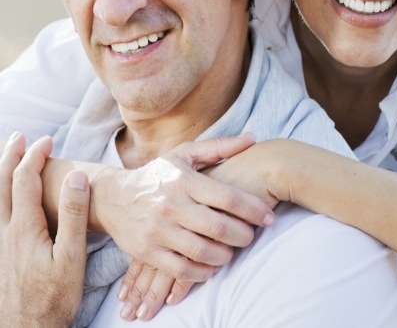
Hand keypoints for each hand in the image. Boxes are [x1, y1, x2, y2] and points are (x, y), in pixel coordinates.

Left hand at [0, 132, 89, 327]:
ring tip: (3, 158)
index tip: (46, 141)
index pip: (25, 180)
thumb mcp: (72, 258)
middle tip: (18, 137)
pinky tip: (2, 201)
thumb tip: (75, 177)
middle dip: (10, 157)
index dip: (34, 156)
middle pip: (2, 184)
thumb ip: (73, 215)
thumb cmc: (53, 300)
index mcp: (24, 228)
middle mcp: (5, 232)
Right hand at [92, 134, 274, 319]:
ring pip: (202, 252)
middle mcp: (170, 204)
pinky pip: (182, 270)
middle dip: (243, 236)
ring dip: (225, 255)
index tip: (269, 216)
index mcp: (183, 180)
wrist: (113, 197)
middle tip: (253, 236)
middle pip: (218, 227)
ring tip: (232, 250)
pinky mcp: (146, 252)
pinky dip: (202, 273)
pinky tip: (211, 265)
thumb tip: (253, 138)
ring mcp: (157, 230)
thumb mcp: (185, 154)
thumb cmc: (157, 174)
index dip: (253, 209)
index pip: (227, 196)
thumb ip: (220, 147)